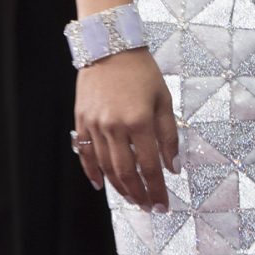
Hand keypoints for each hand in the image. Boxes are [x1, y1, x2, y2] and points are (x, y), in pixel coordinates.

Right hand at [74, 49, 177, 211]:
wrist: (110, 46)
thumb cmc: (141, 71)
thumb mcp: (163, 99)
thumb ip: (169, 135)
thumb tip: (173, 167)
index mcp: (139, 120)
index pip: (150, 166)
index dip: (157, 189)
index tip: (163, 204)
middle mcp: (115, 126)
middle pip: (127, 172)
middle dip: (139, 194)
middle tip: (148, 208)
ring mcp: (95, 124)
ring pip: (106, 167)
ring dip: (120, 188)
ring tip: (132, 199)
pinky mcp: (81, 120)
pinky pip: (86, 153)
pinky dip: (93, 172)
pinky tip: (101, 185)